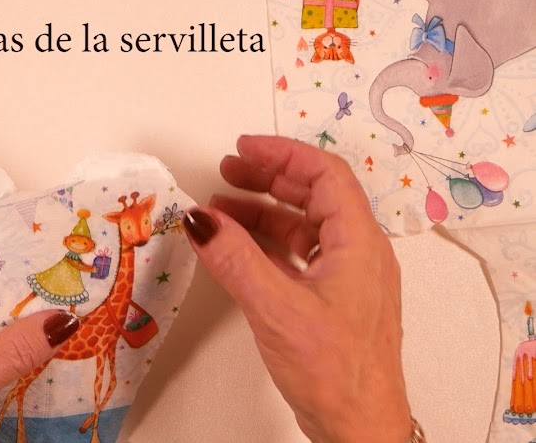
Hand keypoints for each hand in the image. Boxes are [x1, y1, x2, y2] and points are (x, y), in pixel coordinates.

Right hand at [183, 136, 410, 441]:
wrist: (359, 427)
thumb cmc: (337, 372)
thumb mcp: (276, 307)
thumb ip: (235, 259)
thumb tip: (200, 220)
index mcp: (358, 243)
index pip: (324, 175)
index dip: (283, 153)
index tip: (245, 146)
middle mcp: (357, 254)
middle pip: (313, 195)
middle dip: (268, 178)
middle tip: (228, 169)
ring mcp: (345, 278)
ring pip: (303, 226)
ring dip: (262, 212)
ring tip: (221, 207)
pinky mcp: (330, 300)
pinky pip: (297, 255)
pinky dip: (265, 244)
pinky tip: (236, 248)